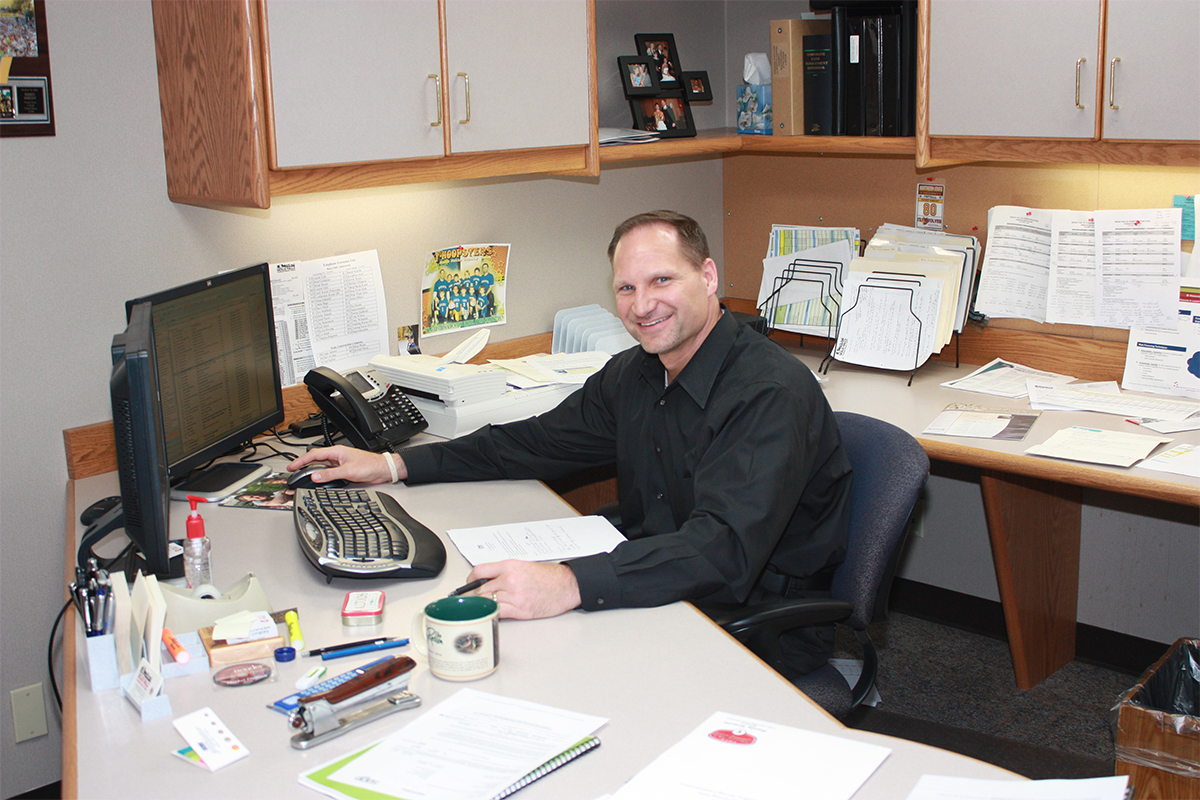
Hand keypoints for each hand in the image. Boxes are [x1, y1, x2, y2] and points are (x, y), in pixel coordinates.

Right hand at [287, 445, 404, 484]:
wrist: (382, 469)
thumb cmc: (370, 465)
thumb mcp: (348, 471)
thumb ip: (330, 474)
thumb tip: (315, 476)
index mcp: (336, 451)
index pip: (314, 455)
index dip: (301, 460)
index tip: (292, 466)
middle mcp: (337, 456)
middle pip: (315, 459)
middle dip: (303, 465)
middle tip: (293, 472)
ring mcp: (340, 462)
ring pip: (321, 465)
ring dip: (312, 470)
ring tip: (301, 476)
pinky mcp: (343, 469)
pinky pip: (328, 471)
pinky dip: (321, 475)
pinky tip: (317, 479)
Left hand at [466, 561, 580, 619]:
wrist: (566, 585)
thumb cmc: (548, 576)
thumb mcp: (523, 565)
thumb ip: (503, 572)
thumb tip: (485, 581)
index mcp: (510, 566)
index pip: (479, 571)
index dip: (469, 580)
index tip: (468, 585)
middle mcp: (510, 580)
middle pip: (480, 589)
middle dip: (473, 596)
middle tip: (470, 599)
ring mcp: (515, 596)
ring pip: (487, 602)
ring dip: (481, 605)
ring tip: (480, 606)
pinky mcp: (520, 610)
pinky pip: (498, 613)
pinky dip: (491, 613)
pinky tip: (490, 612)